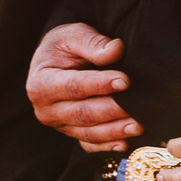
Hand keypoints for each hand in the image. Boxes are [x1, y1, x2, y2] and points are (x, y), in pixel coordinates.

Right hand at [28, 23, 139, 152]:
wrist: (58, 59)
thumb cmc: (66, 46)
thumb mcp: (74, 35)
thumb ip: (92, 42)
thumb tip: (115, 49)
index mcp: (41, 83)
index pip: (74, 86)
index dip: (100, 85)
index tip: (126, 81)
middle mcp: (46, 109)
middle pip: (83, 113)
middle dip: (113, 111)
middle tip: (139, 108)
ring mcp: (59, 124)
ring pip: (88, 133)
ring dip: (115, 131)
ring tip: (139, 125)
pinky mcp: (71, 132)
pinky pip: (89, 144)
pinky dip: (107, 146)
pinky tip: (126, 143)